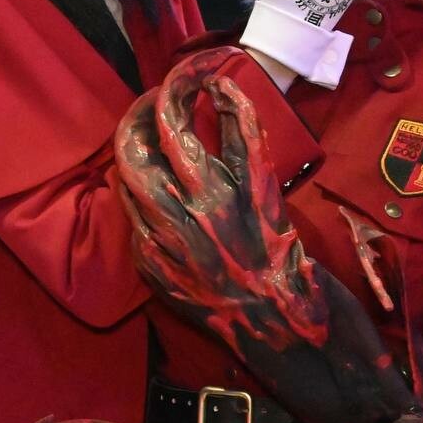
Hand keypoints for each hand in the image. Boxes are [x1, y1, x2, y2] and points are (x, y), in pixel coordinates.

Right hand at [115, 50, 414, 422]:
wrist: (297, 343)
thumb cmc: (243, 321)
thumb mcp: (177, 295)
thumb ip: (155, 254)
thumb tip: (142, 213)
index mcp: (156, 251)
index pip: (125, 184)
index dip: (129, 149)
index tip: (137, 132)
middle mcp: (178, 226)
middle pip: (135, 154)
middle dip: (137, 117)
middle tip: (149, 101)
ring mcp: (219, 208)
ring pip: (178, 137)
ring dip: (175, 96)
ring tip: (181, 79)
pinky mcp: (261, 197)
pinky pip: (241, 138)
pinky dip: (233, 103)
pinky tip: (225, 83)